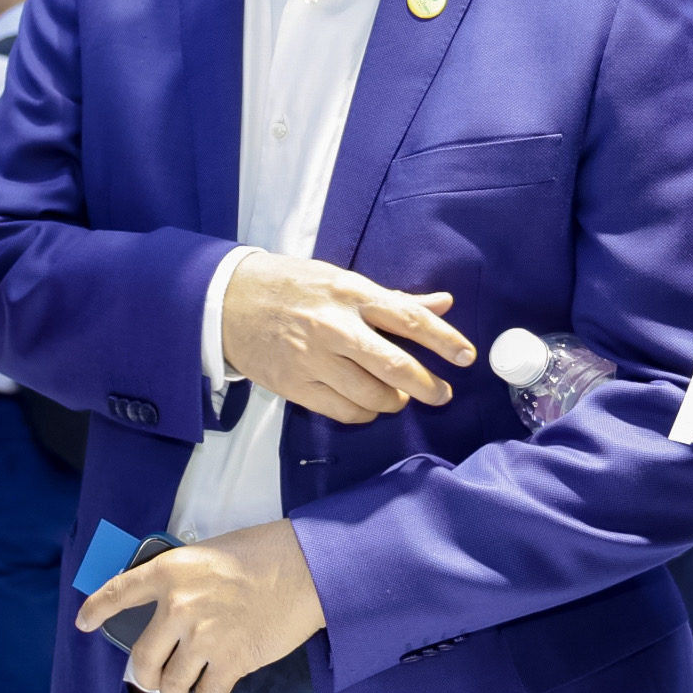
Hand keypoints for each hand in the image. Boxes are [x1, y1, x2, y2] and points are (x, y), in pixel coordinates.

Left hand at [76, 520, 323, 692]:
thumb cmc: (263, 555)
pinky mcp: (231, 661)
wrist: (304, 569)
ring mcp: (203, 637)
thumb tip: (172, 606)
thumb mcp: (208, 554)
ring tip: (185, 691)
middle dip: (145, 677)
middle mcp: (178, 607)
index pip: (119, 591)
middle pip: (141, 660)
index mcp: (170, 572)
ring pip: (170, 685)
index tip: (83, 622)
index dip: (97, 609)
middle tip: (154, 679)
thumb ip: (184, 580)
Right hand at [219, 253, 474, 424]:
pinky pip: (342, 410)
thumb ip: (393, 298)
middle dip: (427, 385)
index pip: (409, 317)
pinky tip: (367, 406)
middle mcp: (335, 326)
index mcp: (351, 293)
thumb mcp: (340, 279)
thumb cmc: (290, 286)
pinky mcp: (295, 384)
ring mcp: (313, 358)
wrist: (226, 301)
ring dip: (393, 402)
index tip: (466, 356)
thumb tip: (443, 302)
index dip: (443, 339)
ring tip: (398, 398)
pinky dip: (363, 413)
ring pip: (371, 394)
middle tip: (441, 393)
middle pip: (395, 364)